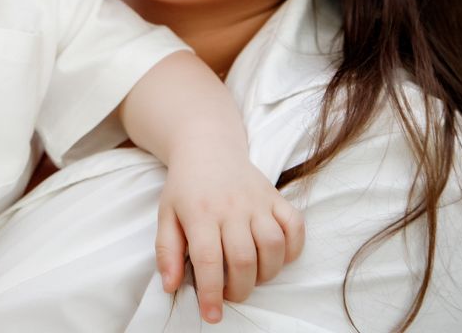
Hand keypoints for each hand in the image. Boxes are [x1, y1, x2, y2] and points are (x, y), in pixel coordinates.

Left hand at [155, 150, 304, 323]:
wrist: (208, 147)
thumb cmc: (185, 188)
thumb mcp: (166, 215)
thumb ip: (166, 251)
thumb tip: (171, 286)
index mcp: (200, 213)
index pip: (209, 260)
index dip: (211, 293)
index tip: (212, 315)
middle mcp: (231, 207)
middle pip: (244, 259)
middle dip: (239, 289)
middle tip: (229, 294)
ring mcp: (257, 201)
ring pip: (273, 246)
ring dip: (266, 273)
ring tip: (250, 275)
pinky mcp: (276, 197)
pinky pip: (295, 227)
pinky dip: (293, 249)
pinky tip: (276, 257)